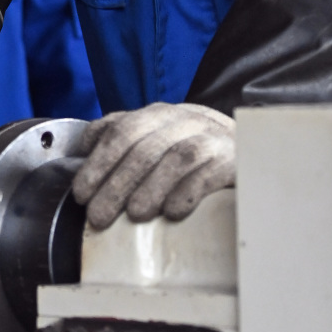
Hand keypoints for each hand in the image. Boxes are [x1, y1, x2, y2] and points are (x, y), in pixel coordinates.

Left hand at [73, 102, 234, 227]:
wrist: (249, 143)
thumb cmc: (191, 146)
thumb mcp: (154, 133)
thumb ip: (119, 135)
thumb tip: (83, 148)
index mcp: (158, 114)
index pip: (122, 132)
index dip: (98, 164)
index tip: (82, 194)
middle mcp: (184, 120)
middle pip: (144, 149)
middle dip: (117, 185)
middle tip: (99, 217)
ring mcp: (211, 137)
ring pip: (176, 158)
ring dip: (151, 188)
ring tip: (134, 215)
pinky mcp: (234, 159)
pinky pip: (210, 173)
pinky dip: (188, 192)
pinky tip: (173, 212)